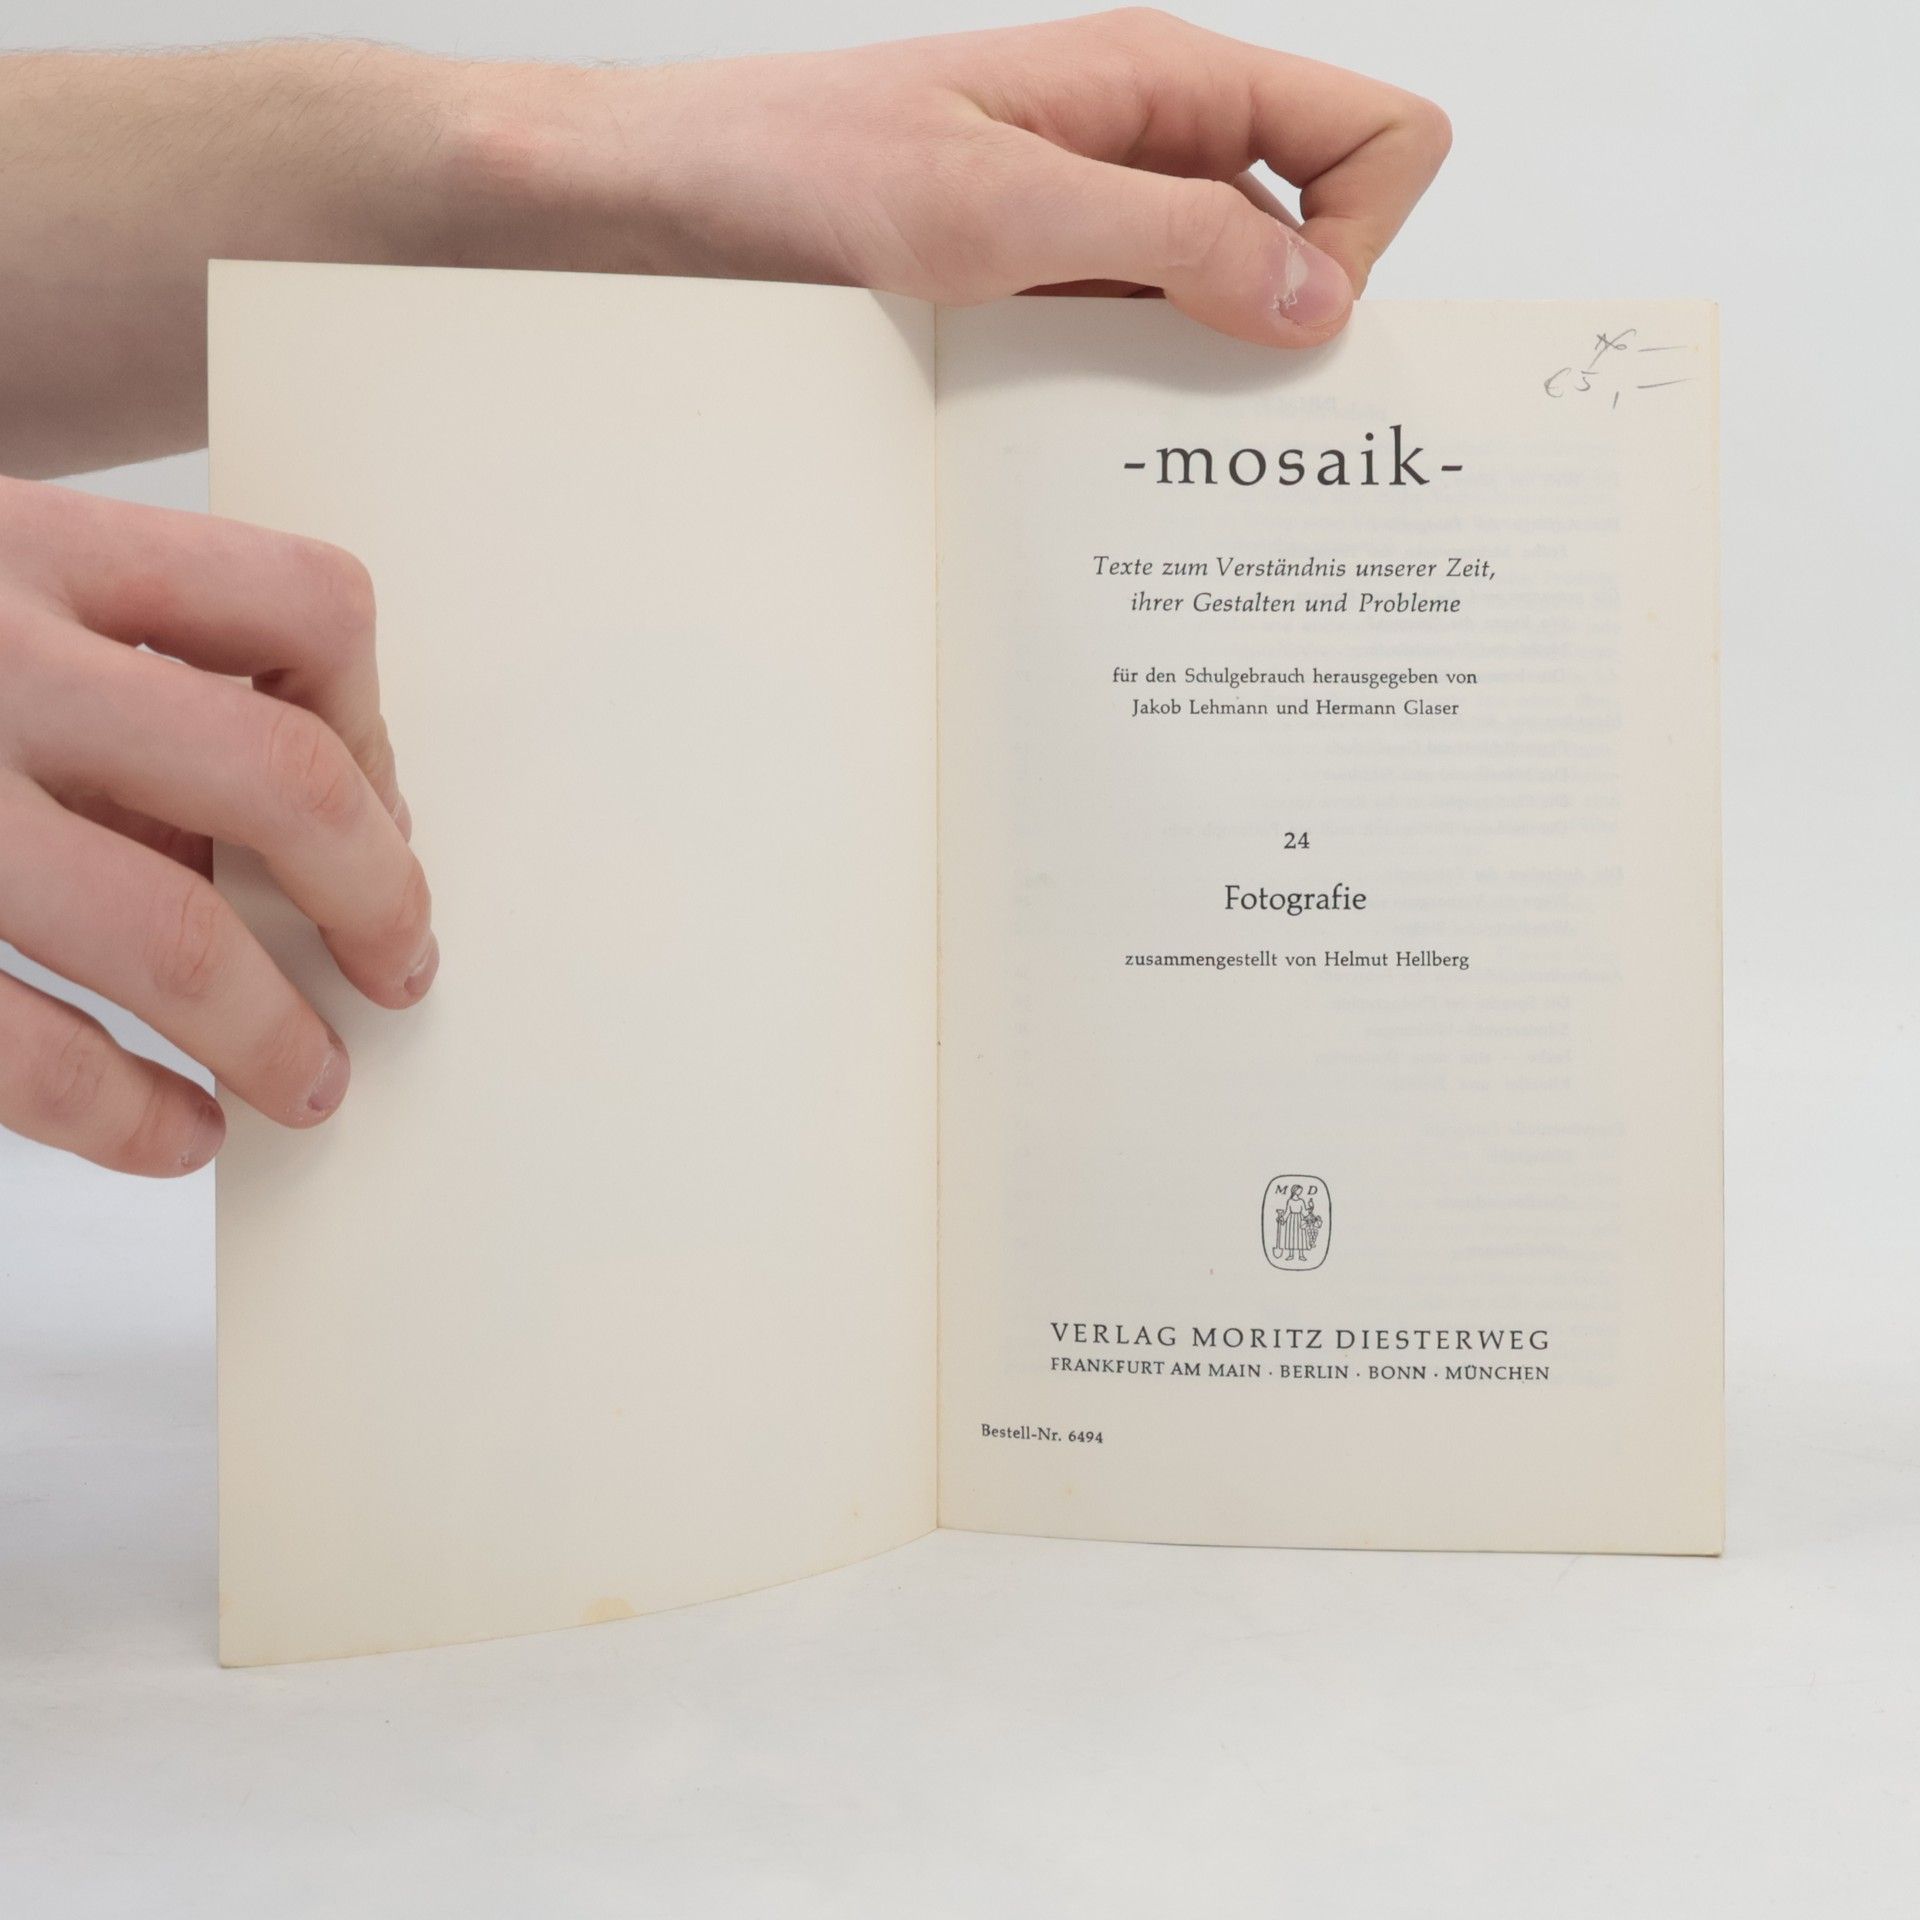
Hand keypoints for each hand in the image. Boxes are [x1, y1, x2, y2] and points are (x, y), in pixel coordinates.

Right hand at [0, 478, 433, 1174]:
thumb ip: (109, 669)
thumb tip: (304, 832)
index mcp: (26, 548)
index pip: (301, 607)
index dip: (373, 719)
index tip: (378, 810)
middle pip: (277, 776)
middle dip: (375, 896)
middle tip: (402, 970)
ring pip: (168, 937)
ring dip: (273, 1035)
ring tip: (308, 1086)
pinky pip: (20, 1049)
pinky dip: (126, 1114)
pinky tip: (173, 1132)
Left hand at [453, 9, 1451, 347]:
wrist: (694, 189)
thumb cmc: (818, 164)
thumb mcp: (1007, 209)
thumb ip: (1174, 243)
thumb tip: (1318, 298)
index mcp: (1171, 80)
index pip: (1378, 133)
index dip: (1363, 236)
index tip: (1280, 321)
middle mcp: (1159, 135)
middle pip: (1323, 218)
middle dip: (1296, 314)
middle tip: (1214, 396)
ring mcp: (1113, 202)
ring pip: (1237, 284)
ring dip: (1210, 358)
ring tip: (1131, 412)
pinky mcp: (1063, 261)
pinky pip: (1153, 318)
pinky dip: (1143, 370)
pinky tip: (1088, 409)